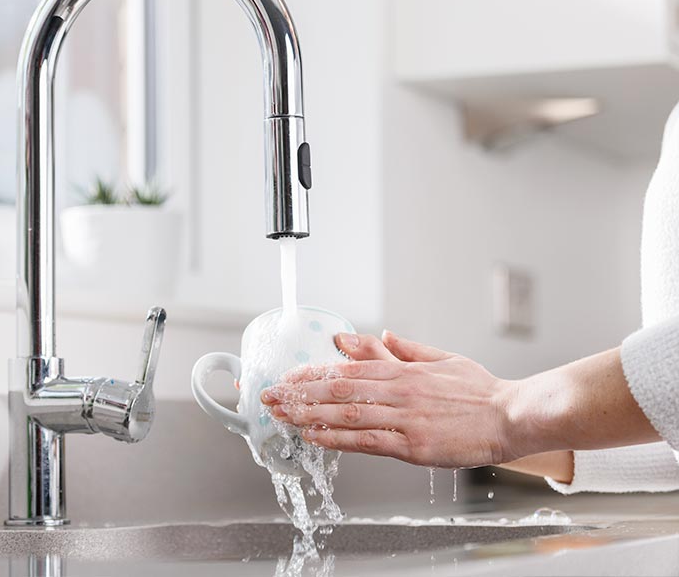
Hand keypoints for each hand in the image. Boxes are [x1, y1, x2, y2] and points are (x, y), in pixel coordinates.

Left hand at [260, 331, 517, 467]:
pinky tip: (314, 437)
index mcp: (403, 371)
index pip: (346, 370)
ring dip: (308, 415)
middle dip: (298, 393)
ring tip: (280, 416)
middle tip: (268, 396)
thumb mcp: (439, 359)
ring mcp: (405, 419)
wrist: (514, 416)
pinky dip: (337, 439)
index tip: (286, 377)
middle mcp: (398, 392)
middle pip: (338, 391)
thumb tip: (372, 336)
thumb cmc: (480, 391)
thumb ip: (402, 350)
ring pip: (346, 414)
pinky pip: (367, 442)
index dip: (311, 374)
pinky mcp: (413, 446)